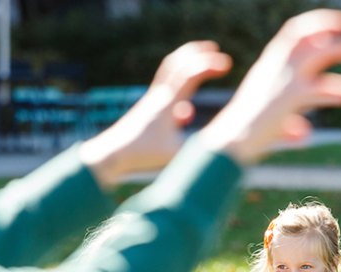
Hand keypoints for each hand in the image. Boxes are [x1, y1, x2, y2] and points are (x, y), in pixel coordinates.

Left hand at [81, 41, 232, 186]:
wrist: (112, 154)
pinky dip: (179, 85)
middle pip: (177, 62)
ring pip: (169, 72)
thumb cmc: (142, 154)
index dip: (209, 65)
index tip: (228, 64)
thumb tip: (221, 143)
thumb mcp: (176, 153)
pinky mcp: (148, 110)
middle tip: (214, 48)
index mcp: (166, 102)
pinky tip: (186, 112)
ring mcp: (151, 101)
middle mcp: (158, 95)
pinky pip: (165, 89)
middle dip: (197, 53)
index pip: (190, 73)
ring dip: (186, 64)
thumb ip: (199, 147)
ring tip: (202, 63)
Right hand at [199, 9, 340, 164]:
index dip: (317, 25)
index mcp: (267, 65)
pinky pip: (323, 88)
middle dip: (334, 38)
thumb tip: (306, 135)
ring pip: (319, 57)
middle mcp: (275, 66)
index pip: (293, 33)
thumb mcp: (268, 122)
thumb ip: (290, 123)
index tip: (339, 24)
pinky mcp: (291, 96)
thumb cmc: (245, 136)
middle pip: (309, 41)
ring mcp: (283, 79)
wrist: (230, 142)